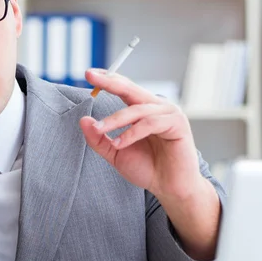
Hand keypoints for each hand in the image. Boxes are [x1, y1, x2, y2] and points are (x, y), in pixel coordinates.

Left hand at [79, 69, 203, 201]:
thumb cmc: (146, 168)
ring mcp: (169, 113)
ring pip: (137, 110)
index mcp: (142, 109)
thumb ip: (98, 138)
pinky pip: (149, 124)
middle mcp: (156, 107)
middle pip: (130, 89)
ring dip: (115, 120)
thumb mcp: (115, 153)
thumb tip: (83, 120)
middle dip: (109, 82)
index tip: (89, 73)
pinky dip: (131, 133)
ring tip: (99, 129)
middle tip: (90, 76)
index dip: (107, 79)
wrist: (169, 188)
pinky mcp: (178, 124)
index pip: (123, 88)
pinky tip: (119, 143)